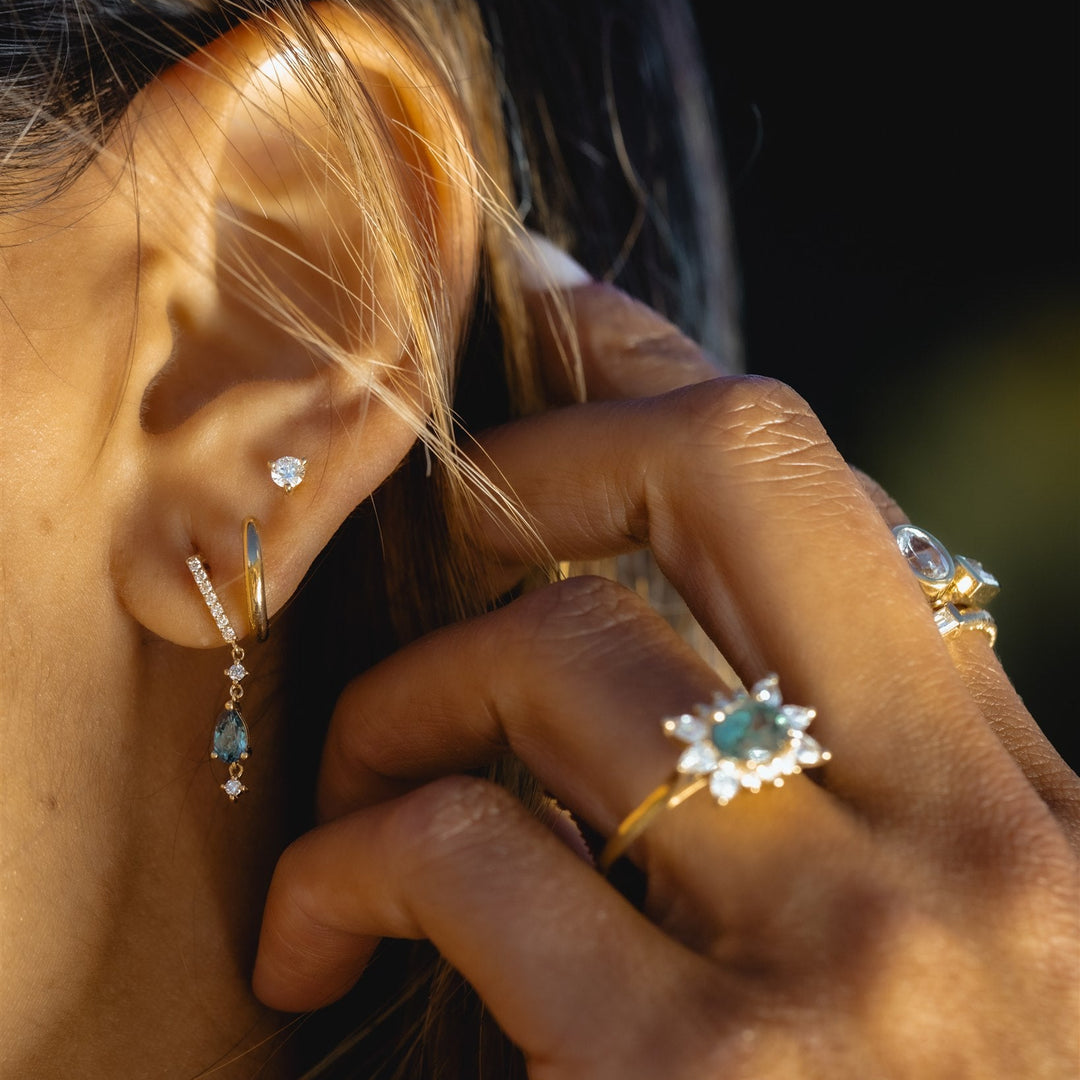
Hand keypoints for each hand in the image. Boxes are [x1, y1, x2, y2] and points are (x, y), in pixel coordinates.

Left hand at [252, 252, 1079, 1077]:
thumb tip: (683, 612)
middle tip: (448, 512)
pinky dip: (353, 856)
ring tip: (355, 771)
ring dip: (411, 690)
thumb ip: (853, 765)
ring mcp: (839, 972)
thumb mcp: (956, 924)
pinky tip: (316, 926)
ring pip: (561, 660)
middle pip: (728, 475)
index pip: (826, 483)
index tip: (558, 311)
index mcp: (1019, 795)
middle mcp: (960, 846)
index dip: (668, 370)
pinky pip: (468, 855)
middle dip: (552, 449)